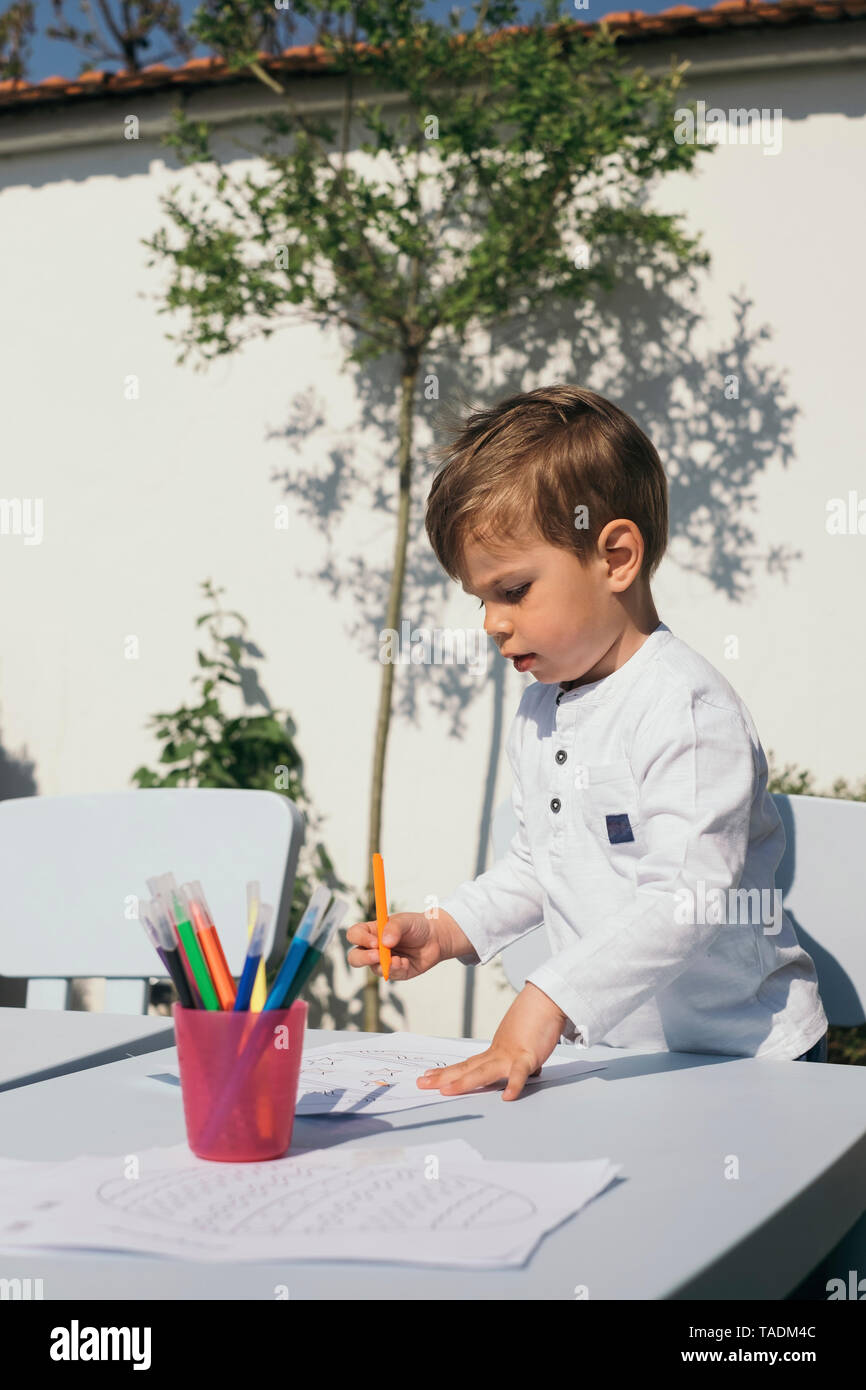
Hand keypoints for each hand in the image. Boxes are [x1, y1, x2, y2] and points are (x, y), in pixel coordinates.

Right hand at [345, 910, 467, 981]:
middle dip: (363, 958)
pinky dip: (397, 969)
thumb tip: (384, 943)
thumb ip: (394, 928)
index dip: (360, 938)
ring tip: (399, 959)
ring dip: (385, 965)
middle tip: (377, 955)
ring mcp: (383, 962)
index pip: (354, 935)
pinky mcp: (395, 972)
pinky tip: (406, 962)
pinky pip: (390, 975)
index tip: (374, 940)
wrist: (436, 938)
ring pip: (372, 969)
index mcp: (371, 931)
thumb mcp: (405, 921)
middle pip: (355, 957)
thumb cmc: (417, 926)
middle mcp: (374, 948)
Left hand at [416, 982, 568, 1100]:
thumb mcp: (521, 1045)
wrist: (545, 1000)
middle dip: (443, 1078)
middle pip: (466, 1068)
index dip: (447, 1072)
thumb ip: (520, 1061)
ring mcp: (510, 1055)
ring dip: (464, 1082)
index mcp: (494, 1052)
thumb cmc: (535, 1021)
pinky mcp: (528, 1056)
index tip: (428, 1076)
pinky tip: (507, 1097)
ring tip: (447, 1091)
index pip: (466, 1064)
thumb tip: (526, 1072)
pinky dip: (514, 1084)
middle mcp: (497, 1054)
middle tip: (421, 1084)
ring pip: (484, 1071)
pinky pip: (520, 1073)